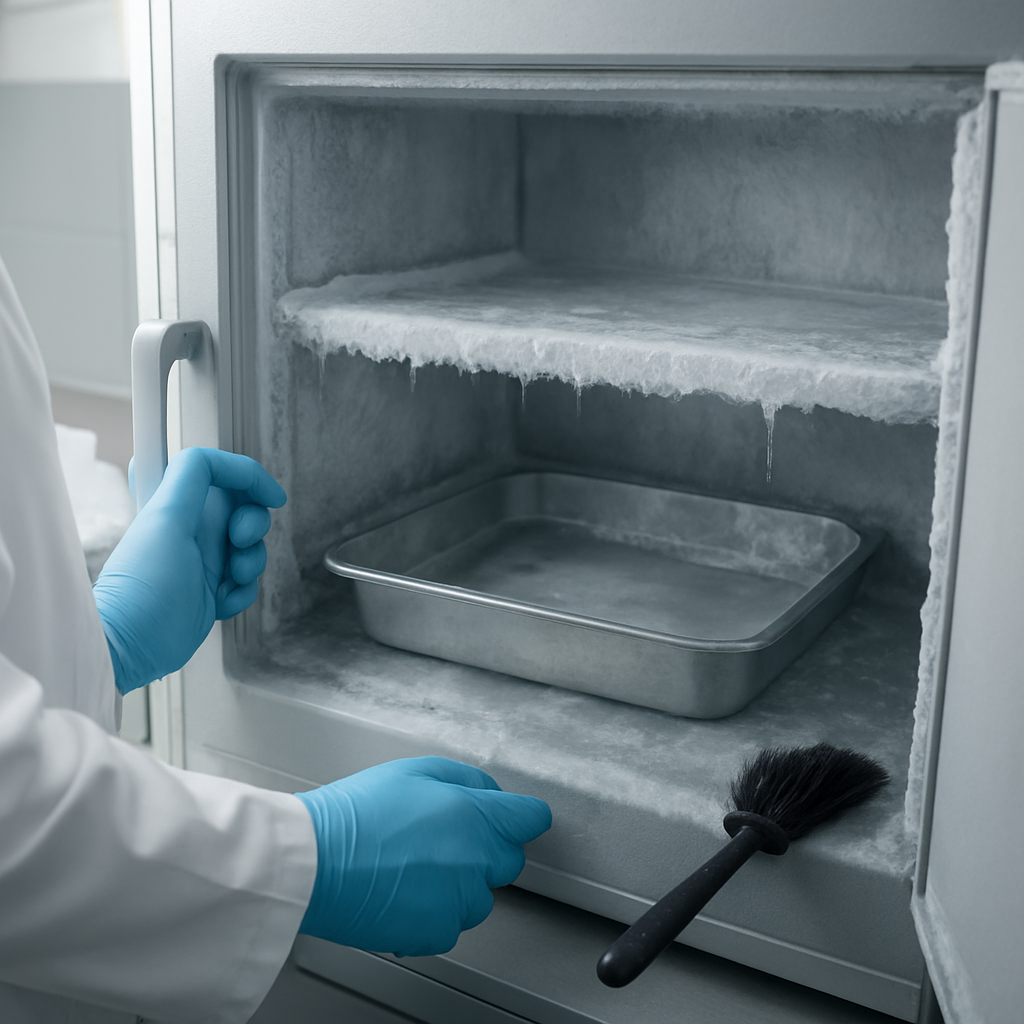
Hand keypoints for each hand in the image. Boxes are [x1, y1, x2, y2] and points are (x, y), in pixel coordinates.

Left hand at [93, 447, 286, 693]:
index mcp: (178, 504)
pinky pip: (247, 585)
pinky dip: (242, 593)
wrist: (133, 645)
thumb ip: (191, 474)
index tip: (269, 495)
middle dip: (253, 526)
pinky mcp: (212, 593)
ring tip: (227, 579)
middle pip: (246, 510)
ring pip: (252, 549)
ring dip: (250, 563)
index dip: (248, 478)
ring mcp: (204, 562)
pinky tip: (219, 602)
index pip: (220, 472)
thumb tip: (222, 457)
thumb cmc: (141, 587)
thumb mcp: (166, 515)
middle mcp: (192, 530)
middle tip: (236, 542)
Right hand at [295, 757, 552, 956]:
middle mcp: (475, 860)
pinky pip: (451, 923)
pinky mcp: (436, 932)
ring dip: (461, 884)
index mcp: (475, 815)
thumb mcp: (415, 769)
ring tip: (415, 866)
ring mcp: (458, 901)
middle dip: (486, 848)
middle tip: (445, 838)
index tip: (511, 817)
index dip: (519, 815)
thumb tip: (489, 790)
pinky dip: (434, 912)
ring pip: (480, 896)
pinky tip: (404, 891)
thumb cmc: (357, 813)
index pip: (530, 818)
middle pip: (508, 859)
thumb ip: (465, 778)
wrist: (314, 861)